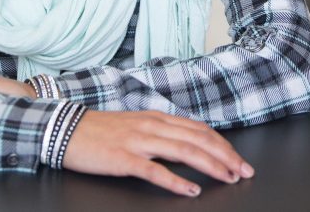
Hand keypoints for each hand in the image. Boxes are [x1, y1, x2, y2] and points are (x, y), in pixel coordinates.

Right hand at [62, 110, 253, 196]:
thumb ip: (161, 132)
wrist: (66, 129)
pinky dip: (176, 181)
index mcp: (157, 118)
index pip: (199, 129)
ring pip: (183, 151)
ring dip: (210, 165)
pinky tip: (190, 190)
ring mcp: (138, 142)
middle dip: (225, 156)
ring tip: (227, 178)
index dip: (222, 145)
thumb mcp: (136, 124)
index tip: (238, 159)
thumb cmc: (101, 130)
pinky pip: (154, 171)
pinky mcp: (124, 158)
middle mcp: (152, 126)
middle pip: (198, 140)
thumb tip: (187, 142)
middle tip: (243, 171)